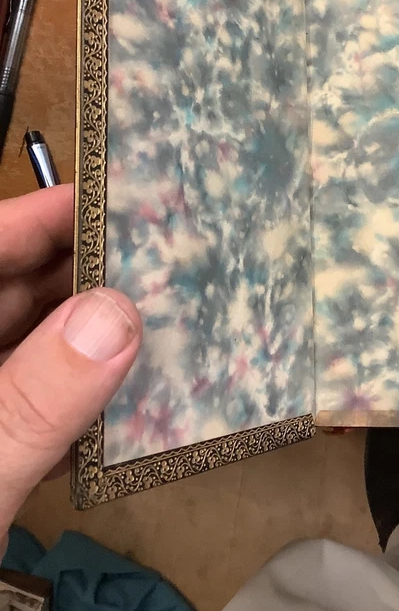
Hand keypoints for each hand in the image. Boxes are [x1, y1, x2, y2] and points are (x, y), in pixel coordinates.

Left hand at [0, 184, 140, 557]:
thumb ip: (34, 401)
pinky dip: (80, 407)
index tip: (124, 201)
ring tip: (167, 328)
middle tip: (169, 269)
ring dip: (95, 348)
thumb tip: (116, 316)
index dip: (47, 217)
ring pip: (32, 353)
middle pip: (16, 295)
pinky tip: (130, 408)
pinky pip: (36, 408)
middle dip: (91, 282)